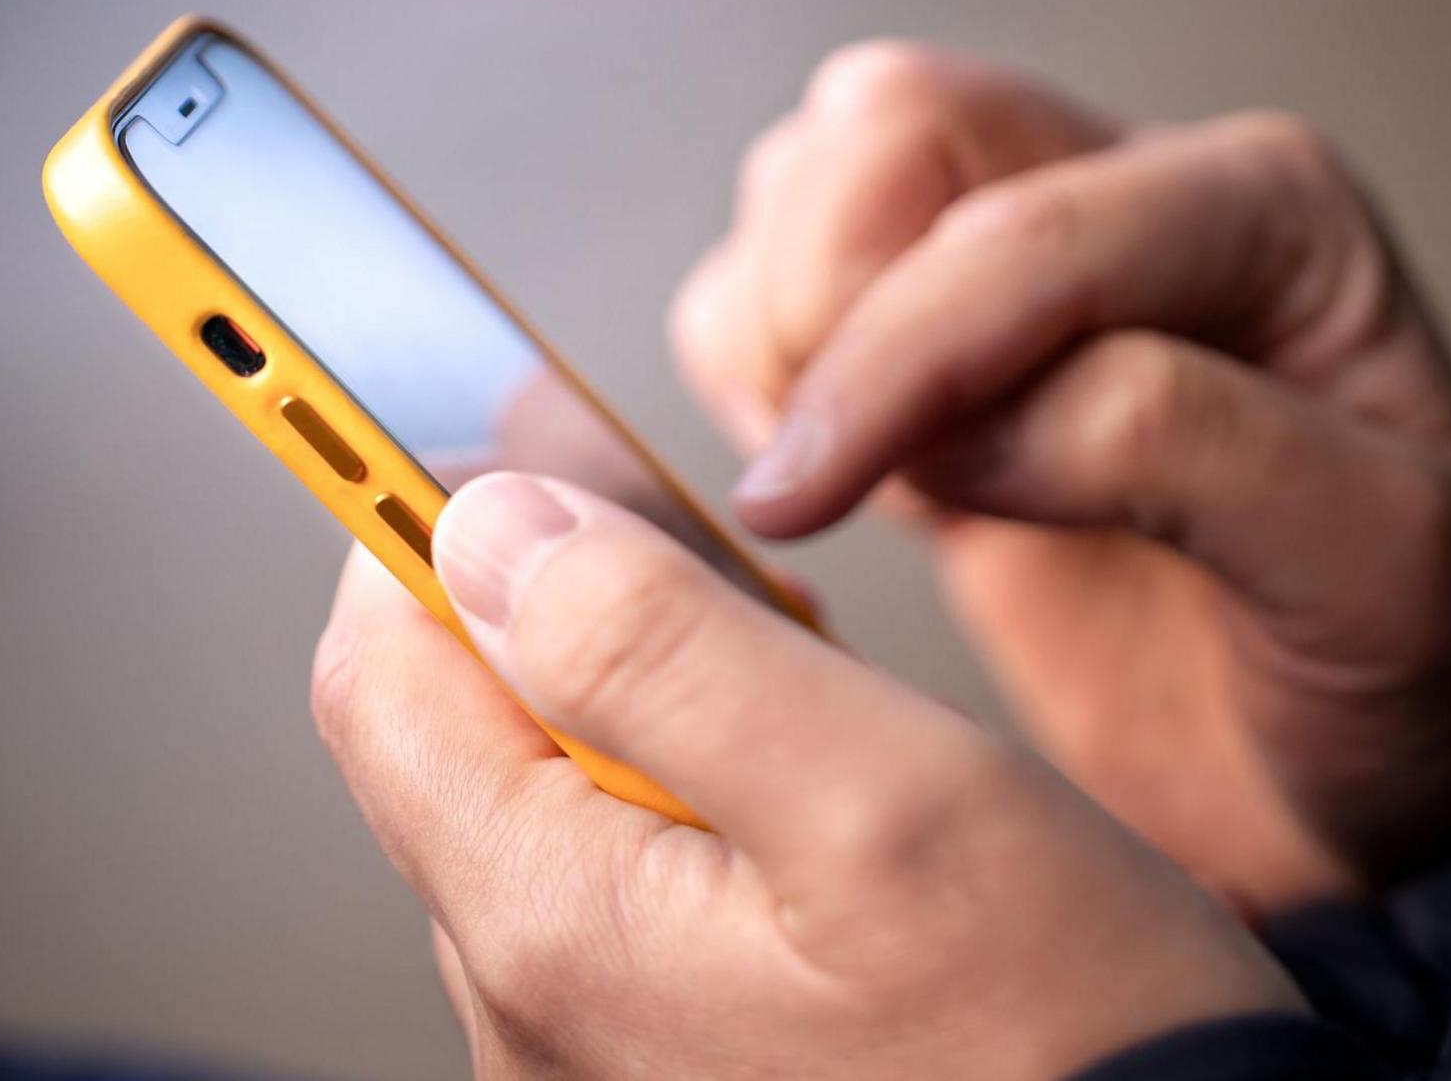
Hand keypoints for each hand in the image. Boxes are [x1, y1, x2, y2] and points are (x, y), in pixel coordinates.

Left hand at [313, 473, 1300, 1077]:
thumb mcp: (883, 796)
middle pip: (456, 719)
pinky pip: (612, 863)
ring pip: (543, 780)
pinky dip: (677, 773)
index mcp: (556, 925)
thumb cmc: (1065, 1034)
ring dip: (632, 682)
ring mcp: (595, 1031)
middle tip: (706, 556)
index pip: (385, 665)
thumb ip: (663, 647)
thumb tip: (493, 528)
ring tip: (784, 670)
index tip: (496, 430)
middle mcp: (538, 997)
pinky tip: (792, 773)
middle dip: (559, 595)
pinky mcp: (666, 1041)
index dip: (423, 515)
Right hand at [672, 42, 1450, 911]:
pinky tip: (839, 487)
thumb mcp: (1388, 569)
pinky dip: (755, 375)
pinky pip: (781, 295)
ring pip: (814, 185)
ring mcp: (1031, 282)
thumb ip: (1184, 448)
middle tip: (839, 477)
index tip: (804, 498)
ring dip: (780, 327)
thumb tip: (968, 427)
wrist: (1386, 774)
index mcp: (1266, 218)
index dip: (896, 353)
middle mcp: (1138, 210)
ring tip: (847, 484)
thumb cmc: (1428, 667)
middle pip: (889, 134)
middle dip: (825, 298)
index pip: (1025, 227)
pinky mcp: (950, 372)